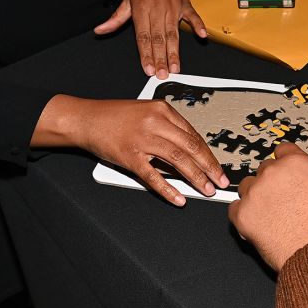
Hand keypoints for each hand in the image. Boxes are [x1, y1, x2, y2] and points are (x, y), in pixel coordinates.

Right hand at [57, 97, 228, 205]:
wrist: (86, 119)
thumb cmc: (115, 116)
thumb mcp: (147, 111)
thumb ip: (168, 126)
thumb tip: (191, 149)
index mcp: (162, 109)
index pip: (193, 134)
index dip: (208, 153)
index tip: (218, 166)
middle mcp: (155, 122)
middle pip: (191, 147)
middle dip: (210, 166)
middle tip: (221, 181)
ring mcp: (142, 140)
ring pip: (178, 160)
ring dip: (196, 177)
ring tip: (207, 189)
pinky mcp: (130, 156)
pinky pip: (153, 176)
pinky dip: (168, 189)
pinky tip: (179, 198)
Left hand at [93, 0, 205, 77]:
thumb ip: (116, 18)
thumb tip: (100, 31)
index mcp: (141, 9)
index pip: (143, 37)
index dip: (146, 54)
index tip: (148, 69)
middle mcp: (157, 8)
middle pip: (159, 39)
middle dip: (161, 59)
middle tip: (163, 75)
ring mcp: (173, 6)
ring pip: (174, 33)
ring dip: (175, 51)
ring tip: (176, 67)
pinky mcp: (185, 2)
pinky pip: (193, 15)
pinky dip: (198, 25)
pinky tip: (202, 36)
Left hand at [228, 143, 307, 270]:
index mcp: (296, 163)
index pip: (282, 150)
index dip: (284, 162)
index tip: (283, 170)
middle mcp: (273, 173)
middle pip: (264, 169)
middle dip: (271, 183)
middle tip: (281, 200)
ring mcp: (255, 193)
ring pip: (246, 187)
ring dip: (255, 197)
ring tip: (269, 215)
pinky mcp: (243, 215)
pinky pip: (235, 209)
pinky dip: (244, 216)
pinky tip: (258, 225)